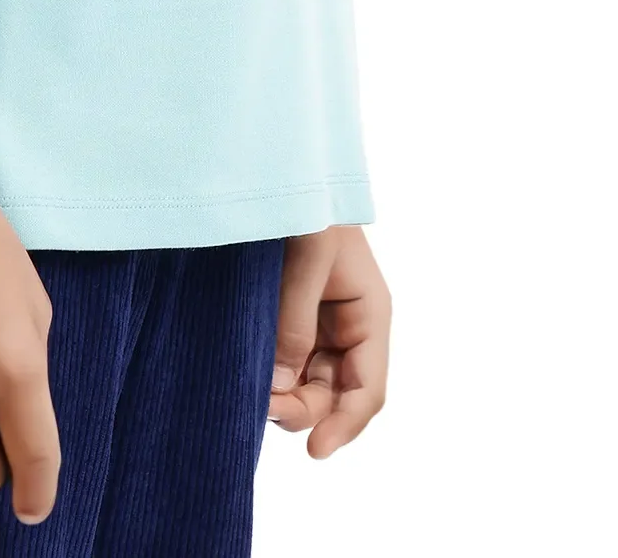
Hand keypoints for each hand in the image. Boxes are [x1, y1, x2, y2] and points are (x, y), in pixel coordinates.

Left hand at [266, 224, 390, 456]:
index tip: (314, 450)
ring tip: (250, 391)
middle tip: (260, 406)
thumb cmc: (310, 204)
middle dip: (302, 411)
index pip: (367, 390)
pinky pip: (284, 363)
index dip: (345, 425)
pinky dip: (268, 376)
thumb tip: (277, 385)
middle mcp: (348, 329)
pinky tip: (248, 377)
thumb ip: (295, 320)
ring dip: (282, 396)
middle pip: (332, 396)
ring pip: (306, 385)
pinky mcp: (288, 320)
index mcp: (369, 315)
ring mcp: (317, 326)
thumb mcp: (308, 258)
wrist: (282, 169)